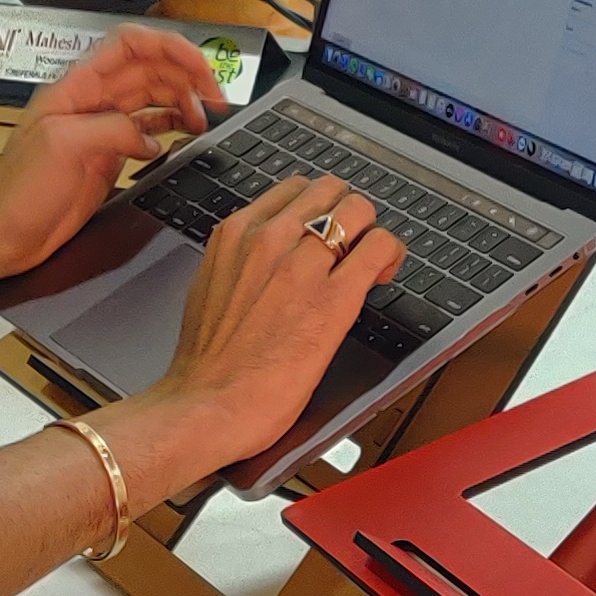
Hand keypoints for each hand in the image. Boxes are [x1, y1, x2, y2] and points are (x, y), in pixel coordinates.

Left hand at [0, 28, 226, 279]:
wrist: (3, 235)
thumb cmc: (16, 192)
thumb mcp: (63, 146)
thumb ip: (112, 130)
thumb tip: (149, 136)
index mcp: (76, 87)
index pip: (129, 46)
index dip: (168, 47)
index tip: (198, 66)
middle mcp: (91, 102)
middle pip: (148, 69)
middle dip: (185, 76)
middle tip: (213, 98)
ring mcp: (100, 129)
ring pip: (152, 98)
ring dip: (182, 101)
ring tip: (204, 117)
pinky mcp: (107, 156)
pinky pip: (146, 131)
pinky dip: (170, 129)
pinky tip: (183, 138)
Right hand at [125, 174, 409, 485]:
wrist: (205, 407)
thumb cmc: (207, 365)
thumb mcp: (213, 288)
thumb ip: (242, 263)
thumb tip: (265, 262)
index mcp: (237, 234)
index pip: (294, 189)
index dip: (318, 207)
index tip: (325, 231)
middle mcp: (269, 238)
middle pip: (330, 190)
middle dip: (347, 213)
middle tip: (352, 244)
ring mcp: (303, 265)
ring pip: (359, 209)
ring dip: (370, 231)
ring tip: (371, 260)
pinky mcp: (335, 298)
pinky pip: (380, 246)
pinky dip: (390, 254)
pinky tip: (384, 274)